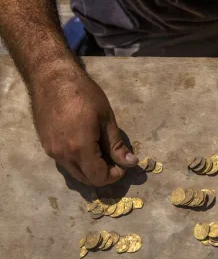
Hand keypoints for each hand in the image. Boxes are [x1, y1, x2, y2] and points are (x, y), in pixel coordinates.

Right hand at [32, 70, 138, 185]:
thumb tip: (130, 162)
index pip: (98, 177)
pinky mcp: (46, 145)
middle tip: (115, 162)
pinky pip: (65, 163)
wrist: (51, 78)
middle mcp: (63, 154)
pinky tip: (87, 148)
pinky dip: (79, 163)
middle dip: (103, 175)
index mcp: (80, 148)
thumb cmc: (83, 94)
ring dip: (90, 170)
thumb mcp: (106, 119)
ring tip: (102, 154)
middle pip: (86, 179)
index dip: (114, 176)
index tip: (123, 166)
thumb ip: (116, 145)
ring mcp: (51, 151)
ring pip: (74, 173)